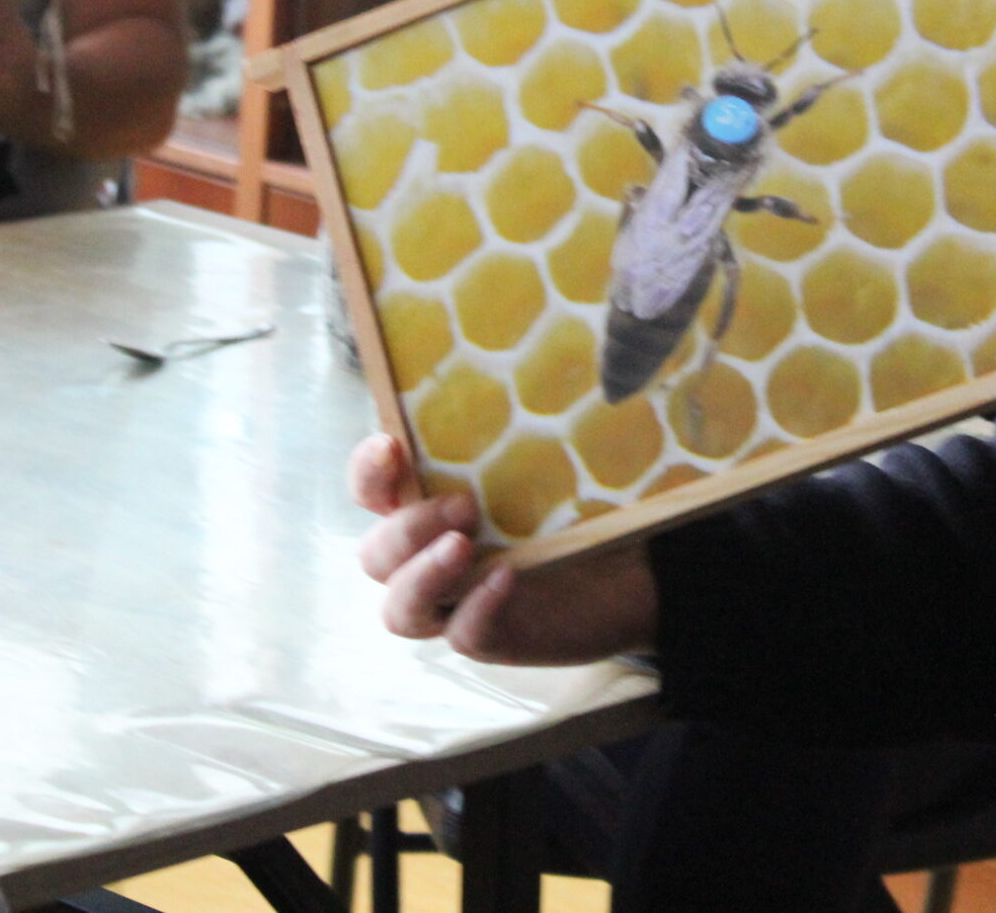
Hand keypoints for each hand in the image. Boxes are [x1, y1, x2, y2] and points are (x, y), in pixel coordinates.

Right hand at [350, 433, 656, 664]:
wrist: (629, 573)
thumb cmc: (580, 507)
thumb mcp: (554, 461)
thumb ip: (532, 424)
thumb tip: (568, 358)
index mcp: (429, 505)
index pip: (370, 490)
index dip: (366, 472)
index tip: (391, 448)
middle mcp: (429, 556)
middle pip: (375, 555)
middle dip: (407, 530)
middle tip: (464, 506)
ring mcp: (454, 602)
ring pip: (399, 608)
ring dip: (421, 577)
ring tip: (463, 547)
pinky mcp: (490, 637)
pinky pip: (461, 635)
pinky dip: (477, 608)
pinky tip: (508, 579)